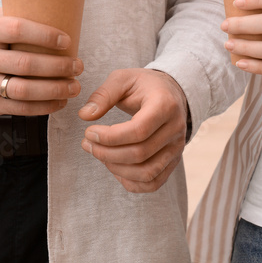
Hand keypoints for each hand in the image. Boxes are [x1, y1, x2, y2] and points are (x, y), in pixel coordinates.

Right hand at [0, 10, 83, 118]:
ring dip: (56, 90)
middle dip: (58, 66)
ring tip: (74, 86)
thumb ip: (10, 17)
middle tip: (78, 65)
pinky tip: (59, 101)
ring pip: (25, 90)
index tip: (66, 40)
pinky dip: (44, 107)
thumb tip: (50, 7)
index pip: (17, 29)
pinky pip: (20, 109)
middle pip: (26, 64)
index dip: (45, 34)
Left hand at [79, 69, 188, 192]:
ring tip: (99, 154)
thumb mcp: (122, 79)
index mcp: (165, 105)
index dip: (109, 137)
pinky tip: (114, 166)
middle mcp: (176, 129)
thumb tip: (84, 115)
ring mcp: (176, 148)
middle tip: (86, 144)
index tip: (88, 132)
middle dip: (106, 153)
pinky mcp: (173, 162)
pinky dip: (130, 182)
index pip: (138, 131)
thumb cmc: (144, 85)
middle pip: (140, 154)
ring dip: (116, 169)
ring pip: (146, 173)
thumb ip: (103, 95)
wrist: (171, 92)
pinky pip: (152, 183)